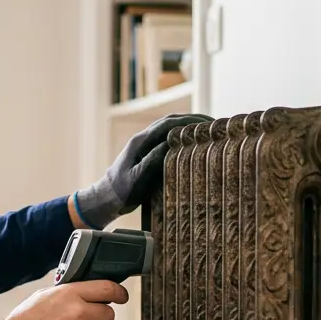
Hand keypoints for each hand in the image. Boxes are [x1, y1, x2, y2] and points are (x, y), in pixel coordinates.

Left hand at [73, 112, 212, 228]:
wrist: (105, 199)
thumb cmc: (120, 192)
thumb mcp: (137, 178)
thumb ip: (152, 161)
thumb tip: (170, 145)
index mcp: (140, 142)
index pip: (169, 124)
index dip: (190, 122)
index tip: (208, 124)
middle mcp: (143, 139)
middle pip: (171, 122)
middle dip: (193, 120)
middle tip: (215, 124)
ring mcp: (144, 146)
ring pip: (170, 129)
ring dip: (189, 127)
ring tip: (209, 131)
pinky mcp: (147, 154)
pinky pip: (167, 140)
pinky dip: (182, 138)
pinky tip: (194, 144)